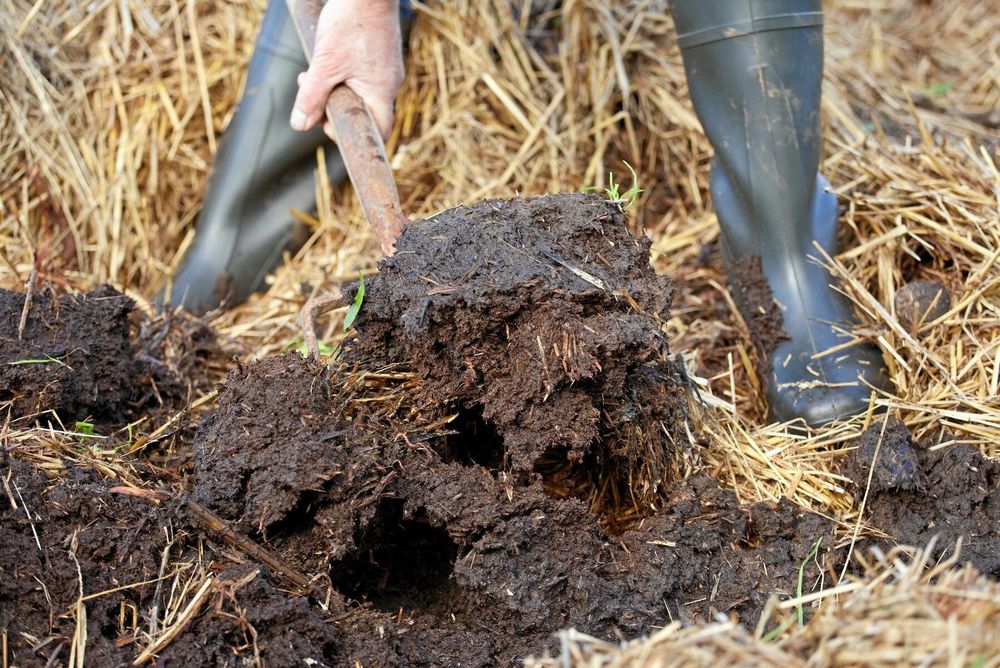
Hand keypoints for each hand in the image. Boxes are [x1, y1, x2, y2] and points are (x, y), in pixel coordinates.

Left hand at [290, 0, 403, 139]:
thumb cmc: (351, 23)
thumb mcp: (324, 64)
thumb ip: (312, 97)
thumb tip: (300, 125)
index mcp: (382, 92)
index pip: (377, 131)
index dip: (353, 135)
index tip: (326, 122)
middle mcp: (390, 83)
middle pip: (364, 111)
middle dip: (334, 107)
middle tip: (311, 95)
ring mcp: (388, 68)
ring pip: (361, 91)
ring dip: (335, 88)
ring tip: (315, 71)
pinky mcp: (382, 54)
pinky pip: (364, 75)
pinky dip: (344, 73)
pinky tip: (330, 57)